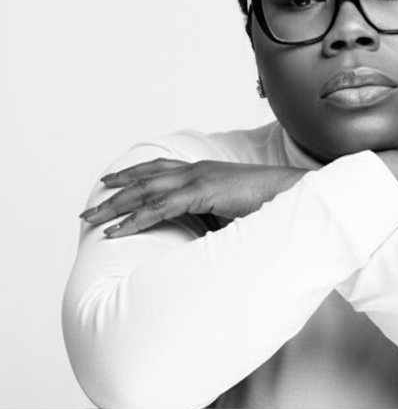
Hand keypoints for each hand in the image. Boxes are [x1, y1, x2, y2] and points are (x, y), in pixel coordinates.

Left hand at [79, 158, 305, 236]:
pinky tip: (118, 230)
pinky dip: (135, 219)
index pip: (158, 170)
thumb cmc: (272, 209)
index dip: (131, 176)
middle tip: (89, 208)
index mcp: (203, 172)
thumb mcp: (234, 215)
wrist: (297, 197)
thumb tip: (203, 238)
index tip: (109, 184)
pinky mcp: (202, 193)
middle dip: (113, 193)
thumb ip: (213, 220)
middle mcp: (196, 170)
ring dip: (115, 207)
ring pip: (144, 191)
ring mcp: (198, 179)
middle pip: (143, 179)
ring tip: (92, 219)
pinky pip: (160, 206)